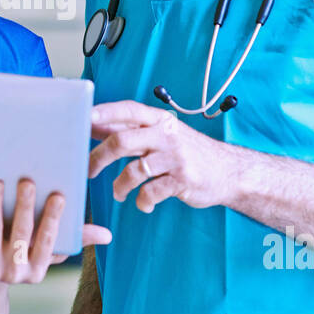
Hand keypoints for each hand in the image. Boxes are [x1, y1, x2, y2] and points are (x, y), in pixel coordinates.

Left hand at [0, 178, 110, 283]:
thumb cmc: (23, 256)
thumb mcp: (47, 253)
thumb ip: (74, 239)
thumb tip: (107, 235)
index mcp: (37, 270)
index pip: (48, 242)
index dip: (53, 219)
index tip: (59, 196)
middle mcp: (14, 272)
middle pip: (21, 235)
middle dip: (24, 207)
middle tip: (27, 182)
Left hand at [87, 100, 238, 213]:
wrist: (229, 172)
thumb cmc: (188, 152)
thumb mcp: (164, 134)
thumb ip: (133, 131)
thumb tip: (94, 126)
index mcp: (161, 120)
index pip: (129, 111)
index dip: (106, 112)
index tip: (84, 117)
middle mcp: (167, 135)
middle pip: (122, 141)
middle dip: (99, 157)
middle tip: (88, 170)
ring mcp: (175, 157)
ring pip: (133, 171)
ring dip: (120, 186)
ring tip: (119, 193)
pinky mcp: (182, 180)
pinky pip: (151, 193)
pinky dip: (142, 202)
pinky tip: (144, 203)